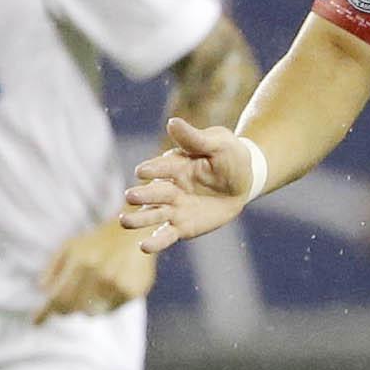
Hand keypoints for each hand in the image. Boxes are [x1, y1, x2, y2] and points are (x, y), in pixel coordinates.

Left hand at [33, 216, 156, 324]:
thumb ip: (53, 267)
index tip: (35, 322)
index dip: (45, 312)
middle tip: (67, 303)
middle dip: (65, 309)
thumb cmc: (97, 241)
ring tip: (93, 289)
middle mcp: (99, 274)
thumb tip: (42, 289)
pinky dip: (106, 304)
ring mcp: (117, 284)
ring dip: (86, 307)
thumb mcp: (70, 246)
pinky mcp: (132, 291)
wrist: (134, 233)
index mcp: (81, 261)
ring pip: (91, 312)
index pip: (58, 296)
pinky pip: (111, 310)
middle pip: (73, 308)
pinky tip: (110, 288)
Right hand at [120, 117, 255, 255]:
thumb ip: (194, 138)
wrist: (244, 180)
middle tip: (130, 196)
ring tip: (124, 221)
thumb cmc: (230, 156)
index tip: (142, 171)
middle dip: (142, 194)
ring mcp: (175, 208)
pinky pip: (166, 235)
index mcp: (176, 165)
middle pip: (153, 192)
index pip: (161, 167)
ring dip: (139, 218)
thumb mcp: (217, 143)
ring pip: (153, 214)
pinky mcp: (182, 227)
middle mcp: (171, 187)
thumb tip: (172, 122)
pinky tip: (143, 247)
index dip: (153, 169)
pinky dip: (155, 241)